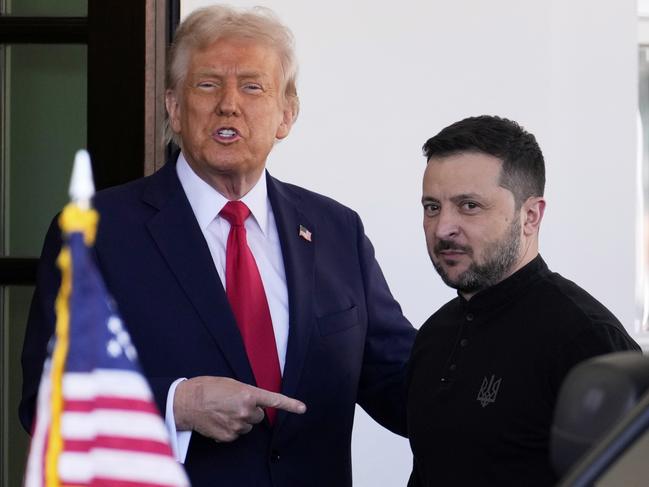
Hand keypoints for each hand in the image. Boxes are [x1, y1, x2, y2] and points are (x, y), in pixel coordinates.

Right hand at [173, 376, 306, 441]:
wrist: (187, 402)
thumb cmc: (207, 388)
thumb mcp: (231, 384)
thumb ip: (247, 393)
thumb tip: (254, 402)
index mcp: (248, 394)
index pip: (274, 400)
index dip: (290, 405)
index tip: (302, 409)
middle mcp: (246, 410)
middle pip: (259, 415)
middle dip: (251, 411)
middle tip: (234, 405)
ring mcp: (238, 425)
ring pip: (248, 426)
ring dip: (240, 420)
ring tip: (223, 412)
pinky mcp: (229, 436)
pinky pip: (236, 434)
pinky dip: (230, 429)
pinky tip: (219, 420)